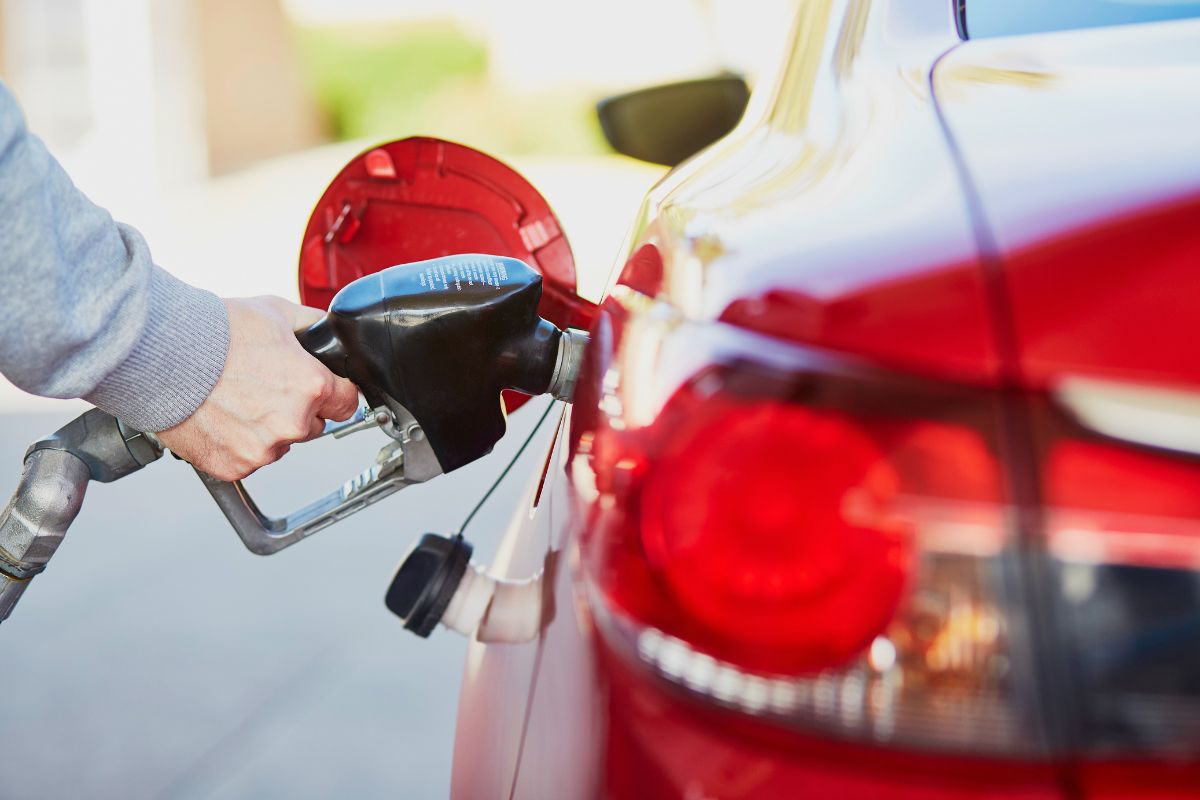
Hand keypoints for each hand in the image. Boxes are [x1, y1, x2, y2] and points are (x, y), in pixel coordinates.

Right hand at [156, 296, 358, 480]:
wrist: (159, 354)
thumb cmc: (213, 332)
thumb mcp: (276, 312)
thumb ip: (313, 327)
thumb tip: (330, 332)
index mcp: (311, 386)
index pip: (347, 403)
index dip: (334, 392)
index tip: (323, 390)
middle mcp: (292, 422)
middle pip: (313, 424)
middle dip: (296, 408)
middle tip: (263, 386)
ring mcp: (262, 448)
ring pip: (280, 443)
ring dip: (266, 428)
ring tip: (236, 398)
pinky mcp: (234, 465)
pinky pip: (248, 458)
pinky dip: (237, 443)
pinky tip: (221, 416)